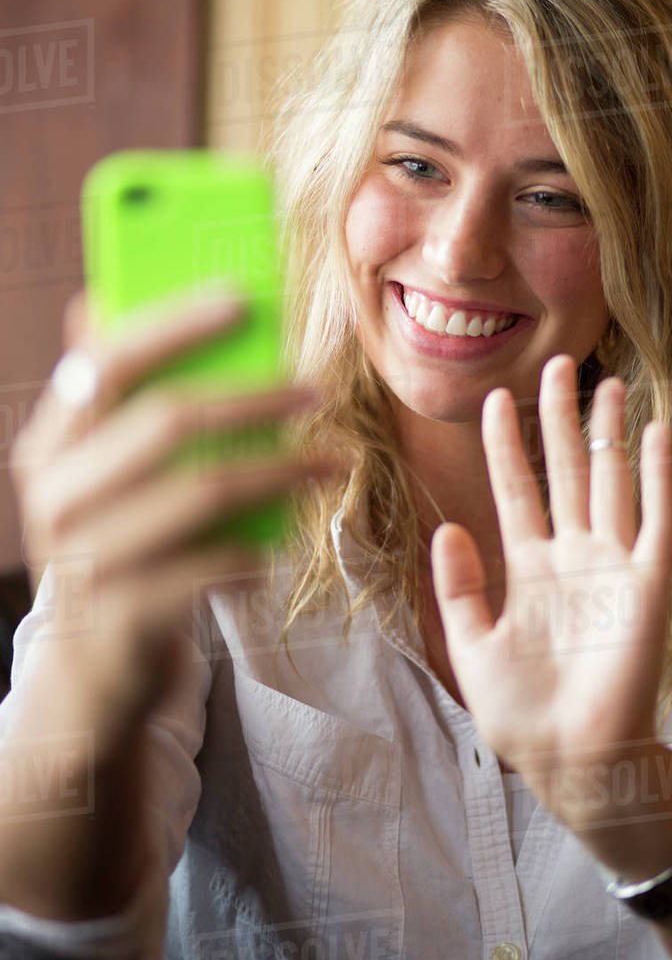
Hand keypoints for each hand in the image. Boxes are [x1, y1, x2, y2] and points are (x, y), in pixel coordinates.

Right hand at [9, 283, 338, 748]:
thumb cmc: (116, 539)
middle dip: (255, 397)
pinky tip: (276, 546)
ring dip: (282, 470)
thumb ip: (113, 395)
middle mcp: (56, 493)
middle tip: (317, 389)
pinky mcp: (125, 612)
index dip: (176, 325)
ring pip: (204, 489)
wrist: (90, 661)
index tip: (244, 299)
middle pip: (168, 419)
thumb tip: (102, 298)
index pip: (107, 361)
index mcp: (50, 442)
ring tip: (334, 462)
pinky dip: (255, 548)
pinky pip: (212, 564)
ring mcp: (87, 555)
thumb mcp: (102, 470)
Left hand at [431, 354, 671, 833]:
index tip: (493, 400)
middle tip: (555, 365)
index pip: (516, 490)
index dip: (507, 445)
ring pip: (610, 482)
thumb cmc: (521, 716)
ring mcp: (611, 566)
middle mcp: (571, 557)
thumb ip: (457, 588)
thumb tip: (447, 526)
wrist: (573, 763)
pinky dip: (658, 475)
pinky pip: (657, 519)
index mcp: (527, 570)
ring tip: (606, 382)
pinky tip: (655, 432)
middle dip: (558, 418)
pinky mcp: (648, 584)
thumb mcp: (470, 647)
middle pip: (565, 471)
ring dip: (608, 433)